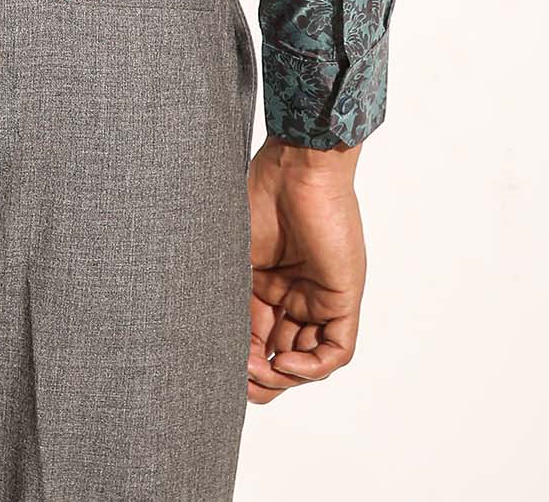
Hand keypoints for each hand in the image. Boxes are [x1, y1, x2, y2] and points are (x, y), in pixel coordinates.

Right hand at [245, 133, 365, 402]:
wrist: (295, 168)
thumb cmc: (258, 198)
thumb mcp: (234, 258)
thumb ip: (227, 299)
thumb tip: (205, 340)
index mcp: (265, 285)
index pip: (256, 337)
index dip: (240, 360)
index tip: (220, 366)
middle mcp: (294, 296)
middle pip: (282, 356)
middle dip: (261, 377)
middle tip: (241, 380)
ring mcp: (320, 298)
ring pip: (309, 360)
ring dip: (283, 376)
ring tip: (259, 370)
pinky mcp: (342, 298)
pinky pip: (336, 350)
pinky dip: (312, 367)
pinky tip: (284, 362)